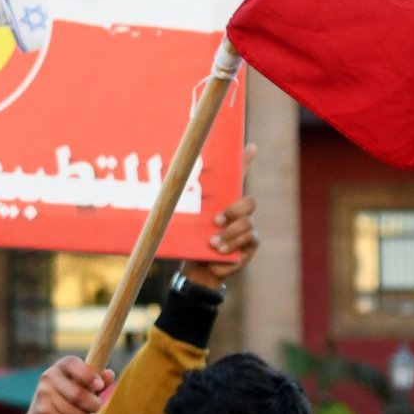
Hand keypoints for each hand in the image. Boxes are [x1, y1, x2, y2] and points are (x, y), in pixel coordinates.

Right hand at [2, 357, 110, 413]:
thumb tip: (110, 374)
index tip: (99, 386)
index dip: (88, 375)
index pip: (73, 364)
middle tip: (96, 408)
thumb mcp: (85, 388)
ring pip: (74, 412)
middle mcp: (49, 376)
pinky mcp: (41, 413)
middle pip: (78, 394)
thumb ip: (98, 381)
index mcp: (62, 366)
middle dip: (93, 405)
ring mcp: (42, 394)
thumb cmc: (69, 400)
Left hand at [178, 144, 259, 290]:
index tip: (251, 146)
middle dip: (233, 210)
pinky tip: (219, 249)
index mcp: (224, 201)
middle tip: (215, 221)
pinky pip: (249, 237)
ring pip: (248, 221)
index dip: (245, 161)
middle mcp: (239, 212)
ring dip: (229, 232)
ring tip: (213, 242)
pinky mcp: (251, 244)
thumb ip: (180, 205)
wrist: (197, 268)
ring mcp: (248, 227)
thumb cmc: (191, 241)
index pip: (237, 177)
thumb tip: (162, 186)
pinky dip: (232, 243)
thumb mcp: (187, 221)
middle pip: (248, 202)